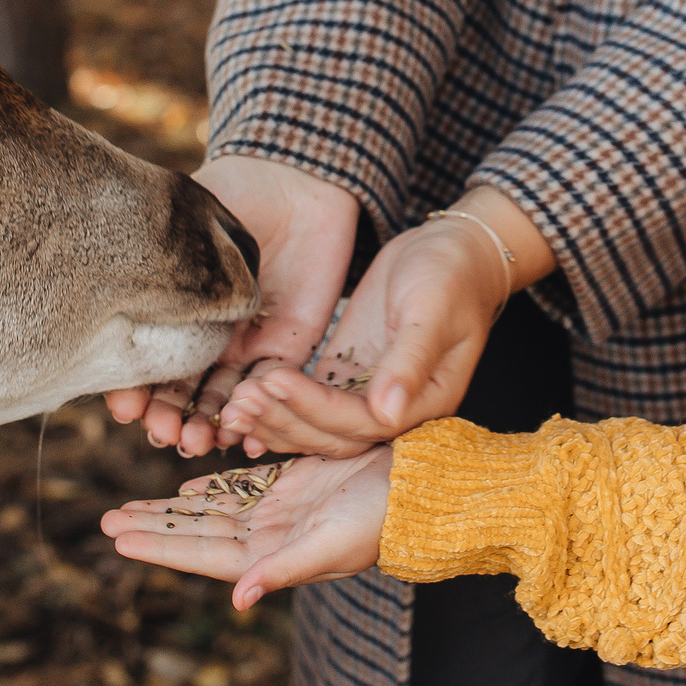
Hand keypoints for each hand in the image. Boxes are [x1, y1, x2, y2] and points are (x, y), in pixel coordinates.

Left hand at [101, 449, 391, 611]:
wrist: (423, 488)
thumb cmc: (384, 521)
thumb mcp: (332, 546)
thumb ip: (283, 570)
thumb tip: (239, 600)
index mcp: (275, 557)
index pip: (204, 555)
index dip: (161, 546)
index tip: (118, 539)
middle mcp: (271, 537)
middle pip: (198, 533)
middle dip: (153, 527)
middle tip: (106, 521)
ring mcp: (281, 511)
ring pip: (212, 509)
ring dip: (172, 509)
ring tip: (130, 507)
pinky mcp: (295, 483)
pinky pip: (243, 485)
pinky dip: (212, 487)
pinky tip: (187, 487)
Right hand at [105, 155, 357, 455]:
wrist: (300, 182)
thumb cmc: (235, 192)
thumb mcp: (188, 226)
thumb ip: (167, 265)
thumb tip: (128, 302)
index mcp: (170, 308)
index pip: (145, 359)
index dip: (132, 388)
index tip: (125, 408)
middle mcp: (203, 335)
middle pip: (181, 390)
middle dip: (168, 416)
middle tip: (162, 433)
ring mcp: (244, 345)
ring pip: (222, 398)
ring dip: (206, 424)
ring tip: (195, 443)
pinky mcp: (288, 348)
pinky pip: (271, 390)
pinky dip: (257, 416)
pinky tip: (243, 437)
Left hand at [215, 186, 552, 456]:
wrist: (453, 249)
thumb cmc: (452, 275)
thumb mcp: (433, 310)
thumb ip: (410, 361)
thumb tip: (388, 413)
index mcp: (427, 402)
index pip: (363, 423)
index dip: (315, 409)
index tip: (275, 381)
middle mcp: (395, 409)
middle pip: (334, 435)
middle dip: (285, 420)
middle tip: (240, 401)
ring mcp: (368, 394)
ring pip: (316, 425)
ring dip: (275, 418)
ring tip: (233, 404)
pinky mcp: (347, 374)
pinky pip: (309, 400)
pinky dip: (278, 403)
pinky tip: (243, 396)